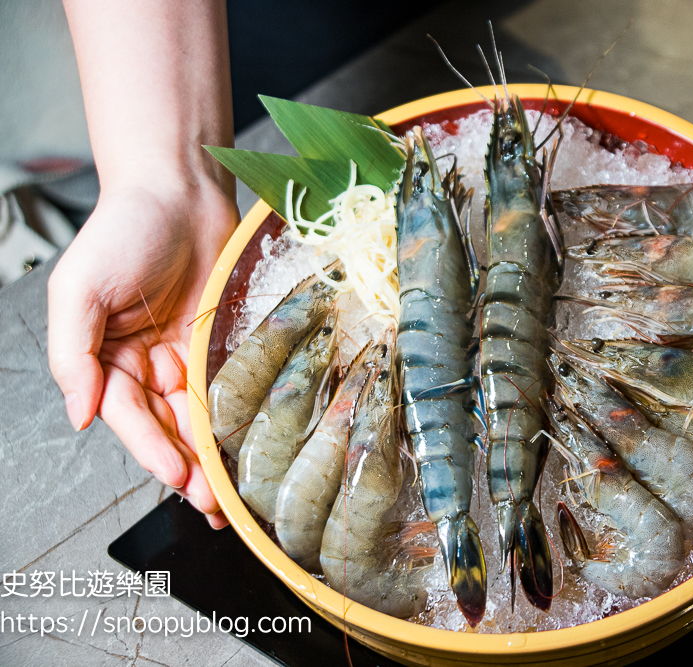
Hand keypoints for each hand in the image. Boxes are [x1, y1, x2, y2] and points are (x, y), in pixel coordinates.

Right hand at [47, 173, 236, 525]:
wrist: (181, 190)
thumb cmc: (123, 229)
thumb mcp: (78, 289)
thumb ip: (70, 355)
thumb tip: (79, 416)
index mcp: (106, 358)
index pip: (127, 417)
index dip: (150, 449)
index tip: (176, 476)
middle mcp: (147, 364)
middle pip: (166, 427)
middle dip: (187, 468)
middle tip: (213, 504)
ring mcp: (187, 356)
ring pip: (200, 418)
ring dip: (214, 456)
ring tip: (233, 494)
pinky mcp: (222, 344)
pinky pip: (230, 389)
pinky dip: (238, 420)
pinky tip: (251, 448)